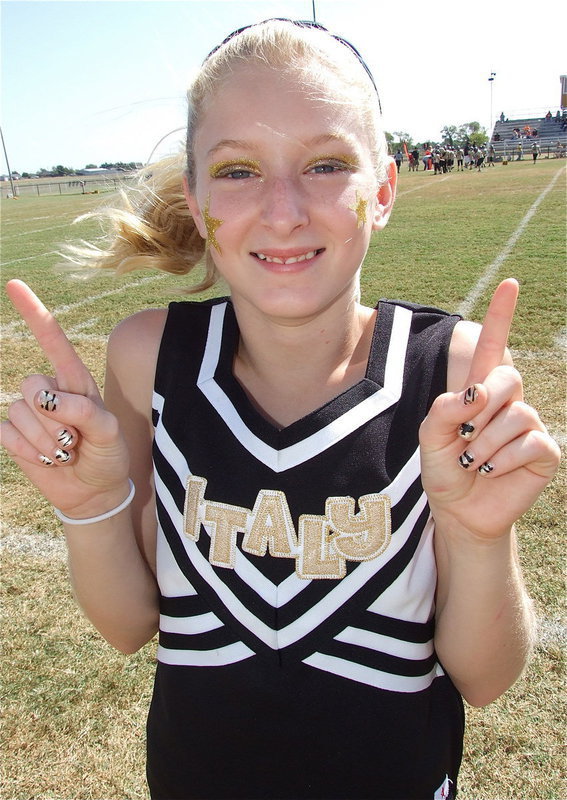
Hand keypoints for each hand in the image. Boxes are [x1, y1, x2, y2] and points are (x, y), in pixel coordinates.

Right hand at [1, 280, 129, 516]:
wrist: (93, 492)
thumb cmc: (107, 457)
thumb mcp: (110, 434)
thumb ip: (87, 413)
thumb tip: (50, 401)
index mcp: (76, 381)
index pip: (54, 342)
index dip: (34, 313)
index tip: (14, 285)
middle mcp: (50, 391)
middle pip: (32, 385)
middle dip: (55, 420)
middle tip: (76, 440)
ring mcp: (30, 412)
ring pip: (20, 412)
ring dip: (45, 440)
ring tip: (65, 452)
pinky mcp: (14, 435)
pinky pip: (8, 434)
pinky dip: (29, 452)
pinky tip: (47, 460)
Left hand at [419, 279, 560, 539]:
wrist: (459, 511)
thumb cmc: (443, 469)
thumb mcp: (429, 438)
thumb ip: (442, 410)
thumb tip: (475, 392)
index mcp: (479, 391)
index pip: (492, 347)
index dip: (501, 316)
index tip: (510, 283)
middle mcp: (509, 402)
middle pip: (507, 377)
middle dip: (480, 409)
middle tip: (463, 437)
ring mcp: (529, 425)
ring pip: (516, 415)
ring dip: (485, 444)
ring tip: (474, 462)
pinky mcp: (544, 451)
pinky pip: (530, 443)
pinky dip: (504, 460)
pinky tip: (493, 471)